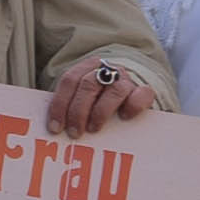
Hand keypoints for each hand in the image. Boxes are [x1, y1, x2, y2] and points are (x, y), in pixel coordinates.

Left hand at [42, 59, 157, 137]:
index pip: (69, 81)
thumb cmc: (98, 99)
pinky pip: (142, 94)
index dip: (60, 104)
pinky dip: (132, 107)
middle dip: (78, 111)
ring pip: (114, 90)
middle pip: (88, 85)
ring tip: (94, 129)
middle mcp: (106, 70)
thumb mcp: (81, 97)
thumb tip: (55, 129)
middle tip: (74, 132)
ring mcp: (126, 79)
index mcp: (86, 67)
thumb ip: (70, 106)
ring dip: (101, 111)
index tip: (55, 128)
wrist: (130, 88)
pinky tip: (124, 117)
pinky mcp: (144, 91)